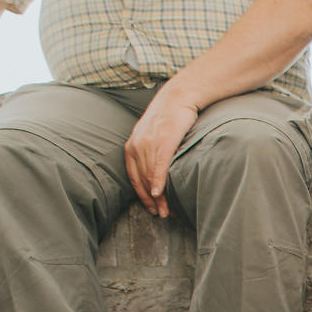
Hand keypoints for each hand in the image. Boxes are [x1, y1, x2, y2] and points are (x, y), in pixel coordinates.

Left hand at [125, 87, 200, 216]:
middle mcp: (137, 145)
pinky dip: (158, 181)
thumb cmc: (170, 116)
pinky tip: (158, 193)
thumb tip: (155, 172)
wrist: (179, 96)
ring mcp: (149, 143)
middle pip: (141, 180)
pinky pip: (159, 166)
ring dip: (157, 197)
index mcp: (132, 145)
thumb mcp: (153, 135)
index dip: (141, 196)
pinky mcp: (163, 140)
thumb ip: (150, 152)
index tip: (150, 208)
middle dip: (150, 201)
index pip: (133, 176)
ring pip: (150, 176)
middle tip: (160, 215)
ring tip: (165, 211)